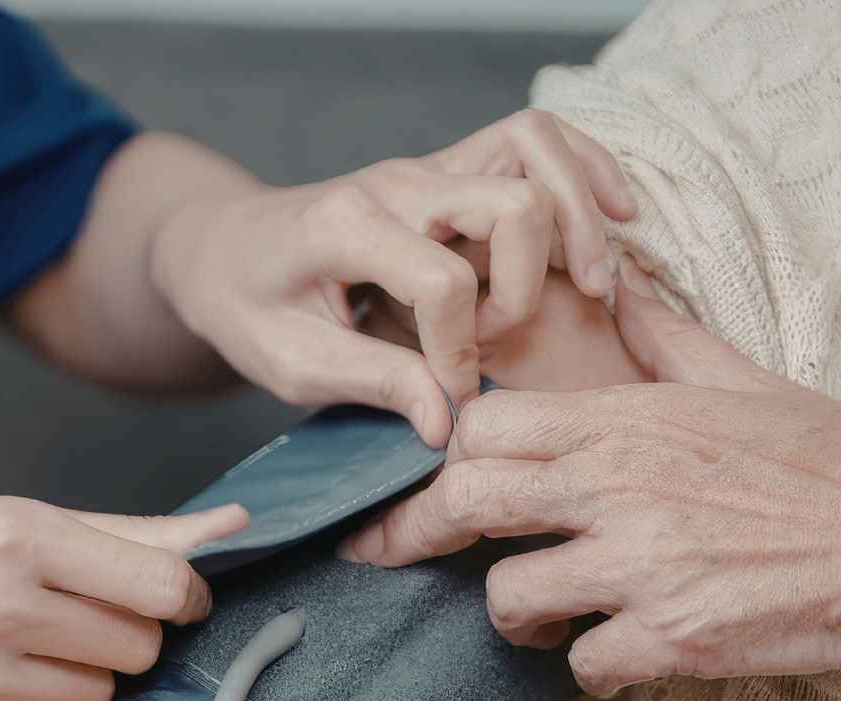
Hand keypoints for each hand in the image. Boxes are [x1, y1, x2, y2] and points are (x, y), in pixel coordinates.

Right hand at [0, 498, 246, 700]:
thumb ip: (123, 532)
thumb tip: (237, 525)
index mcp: (13, 535)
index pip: (166, 586)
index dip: (182, 596)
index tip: (167, 598)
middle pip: (141, 647)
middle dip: (118, 635)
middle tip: (59, 620)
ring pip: (103, 699)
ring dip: (78, 681)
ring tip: (11, 653)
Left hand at [148, 109, 636, 446]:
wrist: (224, 249)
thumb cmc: (248, 307)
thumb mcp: (288, 362)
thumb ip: (372, 384)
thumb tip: (448, 421)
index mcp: (343, 226)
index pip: (440, 282)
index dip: (456, 350)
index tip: (445, 397)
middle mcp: (395, 182)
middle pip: (512, 202)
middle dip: (526, 284)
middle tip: (503, 337)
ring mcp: (429, 168)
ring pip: (538, 149)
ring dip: (577, 216)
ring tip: (592, 284)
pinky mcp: (452, 171)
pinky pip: (537, 140)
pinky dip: (586, 168)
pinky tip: (616, 217)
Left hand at [337, 256, 840, 697]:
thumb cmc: (835, 461)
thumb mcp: (743, 379)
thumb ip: (661, 336)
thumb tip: (617, 284)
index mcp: (627, 423)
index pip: (482, 428)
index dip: (445, 456)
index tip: (433, 476)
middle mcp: (618, 490)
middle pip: (463, 502)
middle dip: (422, 532)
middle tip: (406, 552)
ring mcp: (640, 567)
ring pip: (505, 598)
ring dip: (513, 614)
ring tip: (544, 614)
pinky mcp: (670, 640)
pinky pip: (582, 665)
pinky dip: (592, 667)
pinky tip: (620, 652)